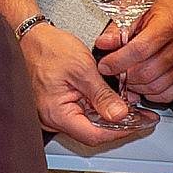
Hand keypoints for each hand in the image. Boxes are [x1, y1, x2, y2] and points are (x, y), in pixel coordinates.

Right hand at [17, 15, 148, 149]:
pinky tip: (111, 100)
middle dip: (118, 124)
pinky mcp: (57, 107)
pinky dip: (98, 108)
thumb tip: (120, 115)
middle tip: (141, 116)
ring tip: (130, 106)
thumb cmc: (48, 48)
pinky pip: (81, 114)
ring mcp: (54, 114)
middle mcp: (52, 119)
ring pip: (88, 124)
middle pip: (92, 132)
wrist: (31, 36)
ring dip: (109, 116)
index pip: (94, 135)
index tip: (139, 123)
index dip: (119, 131)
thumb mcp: (82, 68)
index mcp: (56, 113)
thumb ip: (102, 95)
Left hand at [94, 0, 172, 105]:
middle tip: (115, 71)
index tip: (105, 65)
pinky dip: (152, 93)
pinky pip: (169, 93)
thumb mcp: (141, 3)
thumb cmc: (170, 1)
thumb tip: (104, 43)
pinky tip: (144, 83)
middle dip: (124, 76)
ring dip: (136, 86)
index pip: (139, 50)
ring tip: (127, 77)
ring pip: (156, 86)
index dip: (118, 61)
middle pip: (146, 72)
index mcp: (169, 23)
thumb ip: (120, 25)